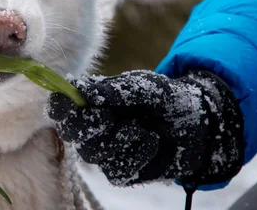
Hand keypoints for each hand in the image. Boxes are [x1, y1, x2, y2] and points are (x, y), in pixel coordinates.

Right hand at [47, 70, 243, 186]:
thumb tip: (80, 89)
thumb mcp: (144, 86)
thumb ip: (114, 90)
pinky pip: (116, 170)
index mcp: (90, 102)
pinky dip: (137, 155)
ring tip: (142, 129)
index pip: (60, 107)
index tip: (76, 101)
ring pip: (93, 153)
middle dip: (91, 125)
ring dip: (120, 140)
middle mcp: (92, 128)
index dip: (62, 106)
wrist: (196, 124)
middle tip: (111, 118)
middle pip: (71, 133)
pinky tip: (151, 143)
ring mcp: (105, 152)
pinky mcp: (121, 171)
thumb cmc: (165, 98)